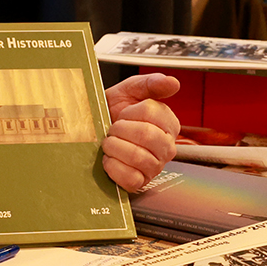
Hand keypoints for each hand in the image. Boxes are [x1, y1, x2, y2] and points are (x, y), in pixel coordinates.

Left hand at [101, 73, 181, 192]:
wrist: (94, 128)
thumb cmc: (114, 110)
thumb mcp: (131, 90)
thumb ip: (152, 83)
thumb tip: (172, 82)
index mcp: (169, 123)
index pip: (152, 113)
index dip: (130, 112)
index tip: (123, 113)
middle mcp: (166, 147)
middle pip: (147, 136)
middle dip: (121, 129)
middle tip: (113, 128)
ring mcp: (154, 167)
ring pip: (138, 157)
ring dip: (115, 147)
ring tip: (110, 143)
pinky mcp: (140, 182)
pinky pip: (130, 178)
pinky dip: (113, 167)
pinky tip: (109, 159)